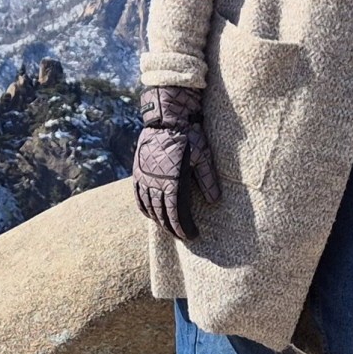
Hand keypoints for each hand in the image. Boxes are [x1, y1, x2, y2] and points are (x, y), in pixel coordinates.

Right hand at [132, 85, 219, 240]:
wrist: (166, 117)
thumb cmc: (189, 136)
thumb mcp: (203, 156)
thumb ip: (208, 179)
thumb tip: (215, 201)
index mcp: (171, 181)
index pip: (174, 213)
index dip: (182, 227)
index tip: (190, 235)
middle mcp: (154, 182)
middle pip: (160, 214)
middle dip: (171, 227)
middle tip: (180, 235)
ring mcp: (144, 177)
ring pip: (148, 207)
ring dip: (157, 220)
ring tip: (167, 227)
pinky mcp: (137, 171)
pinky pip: (138, 196)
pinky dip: (144, 208)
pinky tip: (150, 214)